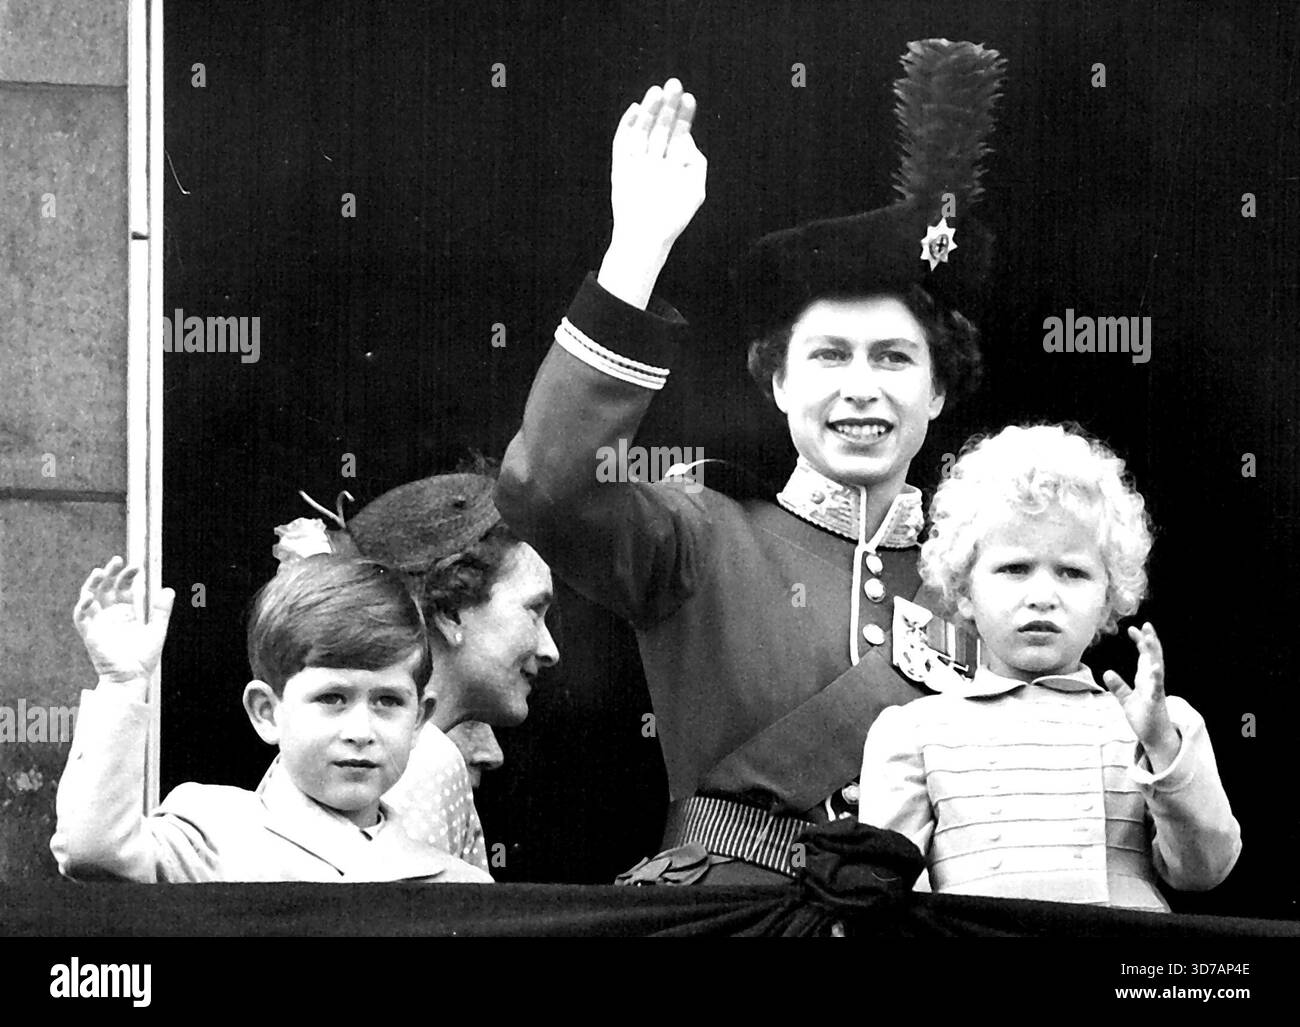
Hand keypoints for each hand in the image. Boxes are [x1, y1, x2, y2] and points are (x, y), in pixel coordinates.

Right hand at [73, 557, 174, 684]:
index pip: (124, 588)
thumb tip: (169, 589)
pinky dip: (82, 606)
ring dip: (92, 584)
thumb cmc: (143, 658)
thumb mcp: (156, 630)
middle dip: (110, 573)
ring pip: (90, 597)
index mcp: (126, 613)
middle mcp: (111, 615)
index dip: (128, 575)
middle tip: (117, 560)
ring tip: (99, 571)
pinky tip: (88, 596)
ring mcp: (99, 623)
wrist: (132, 678)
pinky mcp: (90, 634)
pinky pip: (81, 617)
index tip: (137, 565)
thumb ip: (161, 611)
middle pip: (106, 588)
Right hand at [599, 78, 707, 308]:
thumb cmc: (672, 218)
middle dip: (668, 106)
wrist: (646, 238)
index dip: (684, 115)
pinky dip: (627, 125)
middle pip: (662, 126)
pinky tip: (636, 109)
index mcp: (673, 165)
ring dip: (649, 110)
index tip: (689, 98)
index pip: (679, 133)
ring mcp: (638, 162)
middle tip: (674, 84)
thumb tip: (687, 140)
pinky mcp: (620, 167)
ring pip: (643, 129)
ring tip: (656, 91)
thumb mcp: (694, 189)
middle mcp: (656, 160)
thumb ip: (695, 163)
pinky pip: (622, 141)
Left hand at [1103, 622, 1178, 768]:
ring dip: (1153, 653)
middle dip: (1151, 641)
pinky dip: (1155, 676)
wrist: (1155, 738)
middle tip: (1146, 625)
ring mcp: (1156, 690)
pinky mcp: (1155, 701)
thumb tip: (1107, 672)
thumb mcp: (1126, 700)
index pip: (1145, 656)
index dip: (1141, 642)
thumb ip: (1118, 686)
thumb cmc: (1144, 718)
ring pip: (1157, 668)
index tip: (1132, 628)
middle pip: (1154, 657)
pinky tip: (1153, 667)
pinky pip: (1156, 687)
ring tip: (1149, 639)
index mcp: (1146, 679)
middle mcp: (1153, 682)